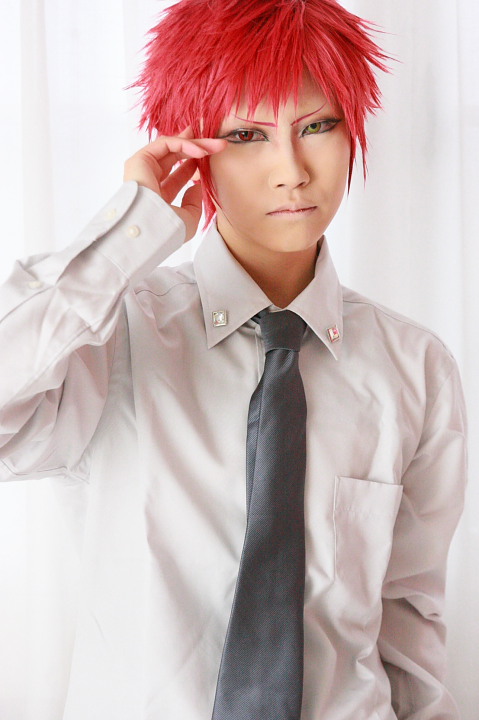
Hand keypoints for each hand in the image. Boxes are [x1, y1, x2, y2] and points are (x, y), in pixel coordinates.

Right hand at [124, 127, 226, 241]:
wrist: (152, 229)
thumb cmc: (168, 230)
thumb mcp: (188, 219)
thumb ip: (193, 204)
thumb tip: (196, 187)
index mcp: (158, 197)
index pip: (176, 176)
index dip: (193, 165)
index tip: (211, 157)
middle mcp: (148, 180)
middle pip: (175, 156)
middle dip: (198, 148)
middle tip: (220, 145)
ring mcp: (142, 169)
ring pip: (171, 147)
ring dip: (195, 144)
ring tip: (216, 146)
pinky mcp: (140, 159)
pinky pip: (165, 144)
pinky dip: (184, 144)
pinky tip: (201, 152)